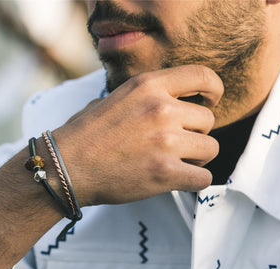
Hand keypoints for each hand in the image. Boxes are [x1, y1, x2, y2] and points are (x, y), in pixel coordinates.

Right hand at [53, 65, 223, 206]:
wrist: (65, 167)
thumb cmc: (85, 136)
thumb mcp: (114, 98)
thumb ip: (145, 97)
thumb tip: (169, 101)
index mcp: (148, 86)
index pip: (203, 77)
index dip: (214, 91)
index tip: (211, 102)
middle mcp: (161, 109)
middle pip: (208, 120)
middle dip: (195, 134)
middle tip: (176, 146)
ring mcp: (165, 141)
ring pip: (210, 149)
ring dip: (196, 158)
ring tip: (174, 163)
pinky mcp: (165, 173)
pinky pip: (204, 178)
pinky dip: (194, 182)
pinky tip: (178, 181)